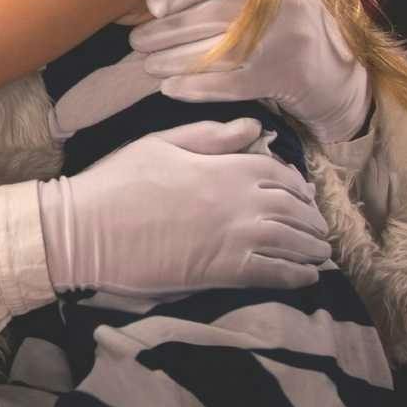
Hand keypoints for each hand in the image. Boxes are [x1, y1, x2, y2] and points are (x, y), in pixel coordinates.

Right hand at [38, 119, 330, 294]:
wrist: (88, 229)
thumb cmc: (118, 180)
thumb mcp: (161, 143)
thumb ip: (211, 135)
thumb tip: (254, 128)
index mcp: (224, 167)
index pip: (278, 173)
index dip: (296, 184)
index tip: (302, 195)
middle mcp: (239, 202)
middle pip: (292, 209)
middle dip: (310, 219)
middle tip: (317, 228)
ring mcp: (234, 238)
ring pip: (290, 242)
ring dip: (310, 247)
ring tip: (319, 252)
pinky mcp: (223, 272)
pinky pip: (274, 274)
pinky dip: (297, 276)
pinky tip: (307, 277)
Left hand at [130, 0, 370, 143]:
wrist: (338, 71)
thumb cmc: (289, 21)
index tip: (153, 5)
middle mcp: (280, 5)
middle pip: (206, 17)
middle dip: (163, 32)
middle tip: (138, 41)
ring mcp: (280, 43)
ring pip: (211, 52)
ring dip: (170, 60)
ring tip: (147, 63)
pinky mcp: (278, 78)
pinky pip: (225, 84)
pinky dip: (193, 87)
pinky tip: (169, 87)